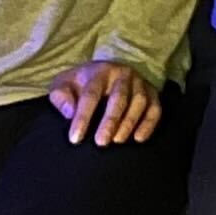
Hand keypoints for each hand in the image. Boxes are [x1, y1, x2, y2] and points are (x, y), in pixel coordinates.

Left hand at [48, 58, 162, 147]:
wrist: (107, 71)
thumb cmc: (82, 84)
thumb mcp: (64, 84)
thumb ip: (60, 97)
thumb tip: (70, 113)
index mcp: (98, 72)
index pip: (90, 95)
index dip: (83, 117)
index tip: (75, 138)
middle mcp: (122, 74)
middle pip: (118, 98)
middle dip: (110, 121)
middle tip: (101, 143)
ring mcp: (139, 83)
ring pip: (139, 102)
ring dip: (129, 123)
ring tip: (117, 141)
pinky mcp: (153, 93)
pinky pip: (155, 108)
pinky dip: (149, 124)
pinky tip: (138, 138)